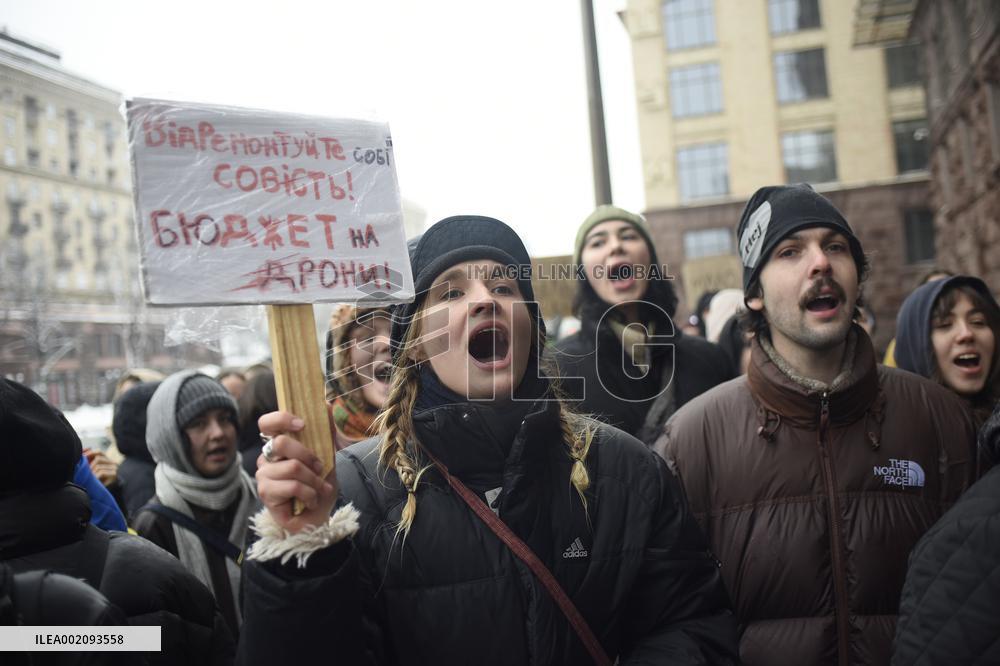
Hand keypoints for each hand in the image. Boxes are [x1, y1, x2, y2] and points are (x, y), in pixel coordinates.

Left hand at [84, 448, 118, 486]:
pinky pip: (101, 472)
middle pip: (98, 458)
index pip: (98, 452)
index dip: (90, 453)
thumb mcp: (92, 469)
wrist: (105, 493)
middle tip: (86, 472)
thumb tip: (88, 448)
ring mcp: (114, 468)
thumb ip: (89, 460)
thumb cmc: (97, 481)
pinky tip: (95, 480)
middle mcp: (112, 462)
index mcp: (107, 460)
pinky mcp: (114, 474)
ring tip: (91, 478)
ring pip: (98, 466)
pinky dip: (95, 477)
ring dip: (92, 473)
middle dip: (89, 465)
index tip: (82, 458)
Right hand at [256, 411, 338, 532]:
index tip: (302, 424)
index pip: (266, 423)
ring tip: (320, 489)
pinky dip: (310, 494)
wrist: (319, 517)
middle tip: (320, 468)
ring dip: (314, 480)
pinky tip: (311, 501)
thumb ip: (325, 432)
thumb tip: (324, 405)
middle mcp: (266, 457)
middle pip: (280, 443)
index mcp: (278, 445)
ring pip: (292, 467)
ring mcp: (263, 475)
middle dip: (308, 456)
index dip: (281, 418)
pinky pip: (292, 486)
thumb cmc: (319, 486)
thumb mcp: (328, 456)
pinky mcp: (265, 493)